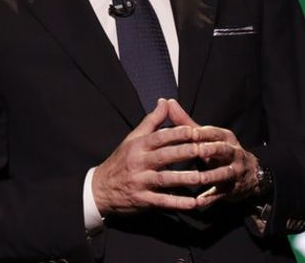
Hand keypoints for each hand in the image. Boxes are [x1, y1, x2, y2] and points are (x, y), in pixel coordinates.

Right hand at [92, 99, 223, 215]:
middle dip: (184, 152)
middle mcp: (139, 163)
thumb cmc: (121, 160)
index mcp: (138, 146)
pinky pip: (162, 201)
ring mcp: (140, 182)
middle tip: (204, 149)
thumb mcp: (133, 138)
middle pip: (164, 156)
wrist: (100, 188)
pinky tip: (194, 203)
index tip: (195, 131)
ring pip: (164, 179)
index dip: (177, 133)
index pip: (159, 137)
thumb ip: (151, 121)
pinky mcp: (142, 200)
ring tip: (202, 177)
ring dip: (184, 178)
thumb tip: (164, 101)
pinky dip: (178, 203)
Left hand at [164, 100, 261, 201]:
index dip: (201, 133)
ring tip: (199, 179)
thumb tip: (167, 102)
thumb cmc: (217, 152)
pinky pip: (221, 194)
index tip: (188, 132)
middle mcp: (233, 152)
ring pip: (224, 173)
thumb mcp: (206, 137)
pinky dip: (210, 198)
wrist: (249, 174)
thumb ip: (185, 122)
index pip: (212, 133)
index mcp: (224, 138)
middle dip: (211, 150)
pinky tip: (199, 202)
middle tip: (198, 151)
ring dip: (212, 176)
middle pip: (222, 150)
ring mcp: (235, 171)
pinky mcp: (232, 189)